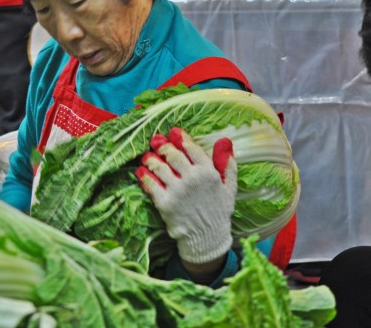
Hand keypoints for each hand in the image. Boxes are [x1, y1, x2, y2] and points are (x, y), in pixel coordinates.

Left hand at [136, 128, 236, 264]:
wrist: (206, 237)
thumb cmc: (218, 210)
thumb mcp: (229, 186)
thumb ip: (227, 163)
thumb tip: (225, 140)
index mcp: (208, 172)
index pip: (191, 148)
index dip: (180, 138)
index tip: (173, 133)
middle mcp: (192, 179)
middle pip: (172, 155)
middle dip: (163, 146)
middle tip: (157, 142)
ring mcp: (177, 190)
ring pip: (159, 167)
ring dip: (151, 159)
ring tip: (147, 156)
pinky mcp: (164, 202)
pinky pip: (151, 184)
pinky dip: (144, 176)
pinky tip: (141, 172)